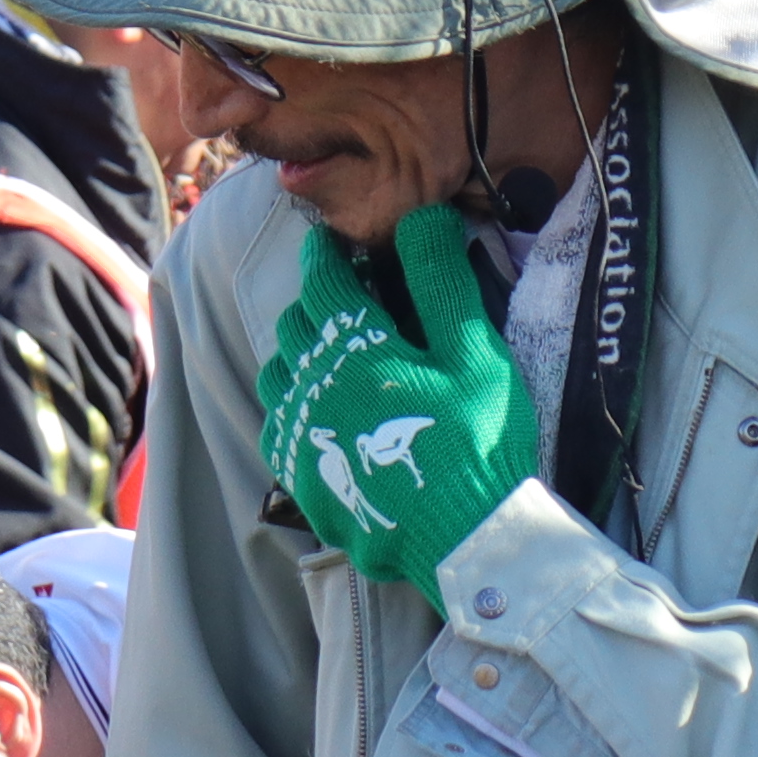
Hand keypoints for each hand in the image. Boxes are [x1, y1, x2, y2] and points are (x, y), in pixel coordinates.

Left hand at [260, 206, 538, 587]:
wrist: (467, 540)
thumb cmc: (479, 442)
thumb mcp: (475, 355)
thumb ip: (442, 283)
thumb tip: (422, 217)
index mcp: (356, 351)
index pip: (323, 283)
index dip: (326, 256)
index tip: (333, 244)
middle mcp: (315, 389)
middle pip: (296, 326)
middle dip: (316, 302)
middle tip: (346, 298)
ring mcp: (304, 437)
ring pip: (279, 374)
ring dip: (299, 352)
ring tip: (330, 352)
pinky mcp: (303, 480)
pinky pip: (279, 425)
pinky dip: (294, 404)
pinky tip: (321, 408)